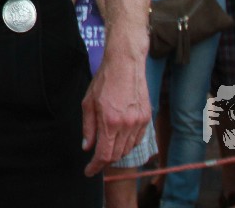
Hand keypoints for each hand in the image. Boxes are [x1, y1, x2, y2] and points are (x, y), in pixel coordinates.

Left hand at [81, 49, 149, 174]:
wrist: (125, 64)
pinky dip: (128, 144)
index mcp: (110, 121)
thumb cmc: (104, 81)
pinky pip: (137, 140)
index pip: (104, 155)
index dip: (96, 167)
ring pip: (128, 149)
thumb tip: (87, 147)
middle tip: (95, 159)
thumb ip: (88, 127)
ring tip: (107, 147)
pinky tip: (120, 138)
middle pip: (117, 155)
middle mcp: (127, 125)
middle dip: (105, 161)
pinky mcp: (147, 118)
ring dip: (116, 153)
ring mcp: (139, 122)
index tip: (89, 171)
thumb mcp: (88, 103)